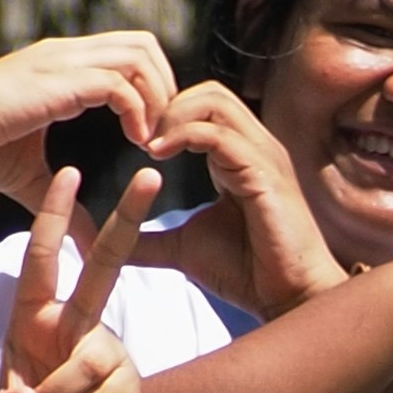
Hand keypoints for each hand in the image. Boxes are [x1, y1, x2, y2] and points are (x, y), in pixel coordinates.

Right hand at [0, 29, 182, 207]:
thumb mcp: (32, 179)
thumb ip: (64, 202)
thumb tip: (86, 243)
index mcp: (60, 66)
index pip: (126, 53)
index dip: (150, 87)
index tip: (151, 133)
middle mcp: (65, 55)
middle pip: (142, 43)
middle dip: (166, 84)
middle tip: (163, 131)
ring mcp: (62, 62)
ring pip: (139, 55)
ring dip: (158, 97)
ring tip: (152, 139)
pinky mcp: (59, 81)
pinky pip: (120, 84)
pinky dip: (139, 111)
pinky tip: (137, 141)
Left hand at [0, 164, 154, 392]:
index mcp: (34, 321)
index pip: (44, 260)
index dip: (56, 218)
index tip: (69, 173)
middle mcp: (74, 328)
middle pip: (105, 267)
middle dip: (127, 220)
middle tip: (149, 176)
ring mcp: (104, 354)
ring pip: (82, 360)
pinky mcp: (125, 385)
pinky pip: (95, 392)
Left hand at [128, 78, 347, 318]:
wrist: (286, 300)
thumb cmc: (247, 273)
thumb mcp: (183, 248)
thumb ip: (147, 238)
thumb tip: (106, 243)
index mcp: (239, 157)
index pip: (204, 106)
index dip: (165, 115)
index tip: (134, 141)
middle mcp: (255, 148)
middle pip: (209, 92)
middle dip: (166, 106)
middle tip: (137, 137)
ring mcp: (263, 156)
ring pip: (216, 101)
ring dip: (172, 116)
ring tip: (147, 145)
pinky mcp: (265, 174)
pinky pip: (220, 134)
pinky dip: (184, 136)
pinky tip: (157, 156)